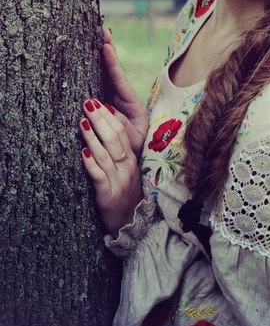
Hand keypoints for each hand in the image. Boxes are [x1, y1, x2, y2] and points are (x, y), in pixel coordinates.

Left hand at [80, 98, 142, 234]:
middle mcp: (127, 168)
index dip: (110, 116)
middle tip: (88, 103)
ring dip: (93, 137)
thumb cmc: (123, 193)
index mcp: (131, 159)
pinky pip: (100, 177)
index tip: (98, 101)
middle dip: (100, 120)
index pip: (122, 132)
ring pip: (106, 155)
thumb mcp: (124, 170)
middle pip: (115, 139)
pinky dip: (91, 164)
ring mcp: (119, 181)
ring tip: (82, 122)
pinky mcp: (109, 196)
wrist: (130, 224)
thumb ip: (117, 150)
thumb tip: (105, 125)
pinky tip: (82, 153)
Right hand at [102, 29, 147, 158]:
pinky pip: (98, 82)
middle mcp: (119, 95)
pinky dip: (96, 68)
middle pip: (112, 68)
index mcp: (129, 101)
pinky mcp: (102, 103)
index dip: (112, 62)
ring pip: (104, 73)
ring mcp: (110, 96)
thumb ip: (121, 124)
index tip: (106, 45)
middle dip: (109, 49)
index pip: (119, 77)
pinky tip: (93, 54)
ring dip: (103, 54)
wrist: (132, 156)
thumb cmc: (134, 146)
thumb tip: (103, 106)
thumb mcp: (133, 136)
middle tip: (104, 29)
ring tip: (101, 34)